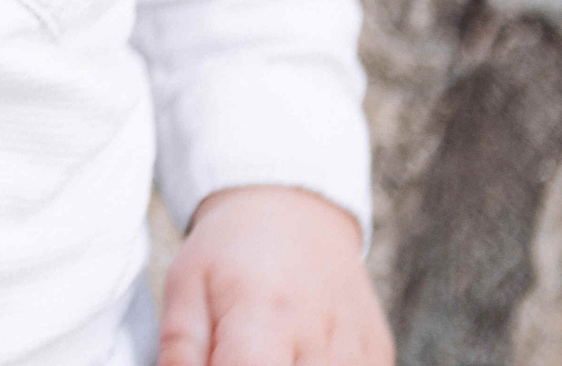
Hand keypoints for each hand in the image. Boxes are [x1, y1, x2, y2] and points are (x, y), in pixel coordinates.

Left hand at [159, 186, 391, 365]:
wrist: (292, 210)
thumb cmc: (230, 250)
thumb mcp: (186, 284)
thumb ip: (180, 349)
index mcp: (264, 317)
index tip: (217, 359)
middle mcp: (320, 337)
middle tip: (239, 349)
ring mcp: (359, 349)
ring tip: (268, 347)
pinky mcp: (380, 353)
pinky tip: (297, 353)